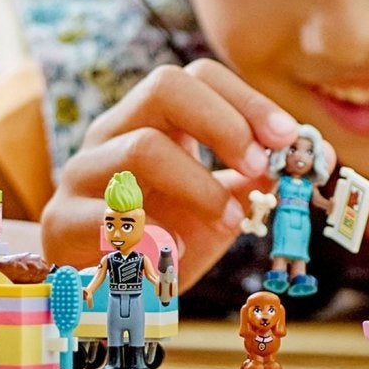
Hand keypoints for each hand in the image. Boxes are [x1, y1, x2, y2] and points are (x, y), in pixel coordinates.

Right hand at [43, 62, 298, 279]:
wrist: (100, 292)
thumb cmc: (162, 237)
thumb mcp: (216, 203)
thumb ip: (254, 179)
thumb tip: (307, 156)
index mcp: (152, 120)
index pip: (197, 77)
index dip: (246, 99)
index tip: (287, 137)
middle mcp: (114, 132)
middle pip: (164, 86)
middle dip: (224, 123)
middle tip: (260, 166)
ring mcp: (83, 172)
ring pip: (141, 148)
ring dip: (200, 186)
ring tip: (230, 221)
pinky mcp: (62, 220)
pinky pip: (108, 214)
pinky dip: (153, 233)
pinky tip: (174, 251)